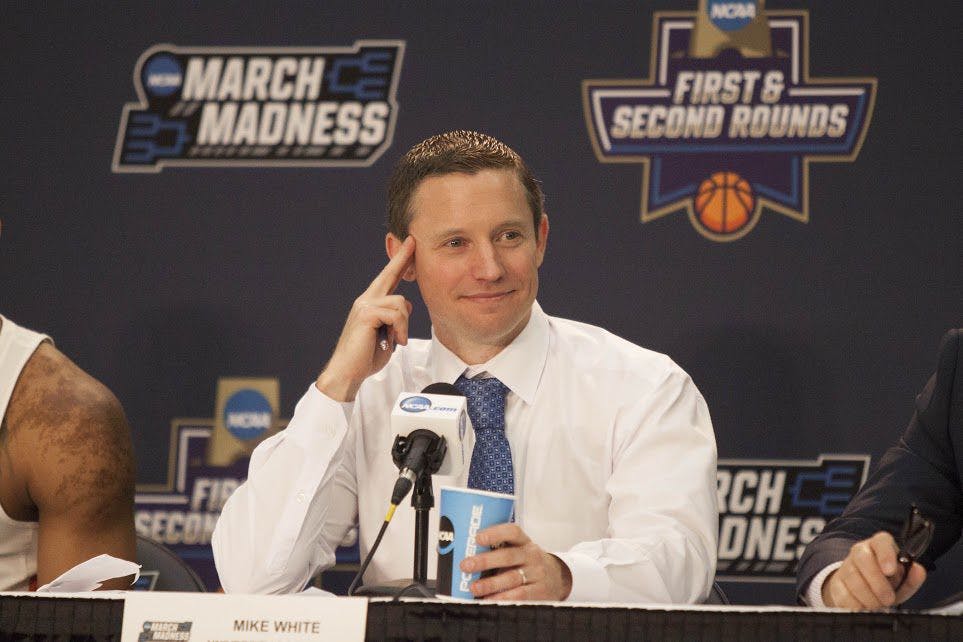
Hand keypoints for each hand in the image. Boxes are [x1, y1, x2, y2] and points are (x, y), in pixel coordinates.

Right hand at [316, 236, 415, 400]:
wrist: (348, 372)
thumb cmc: (365, 357)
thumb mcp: (387, 335)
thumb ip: (395, 319)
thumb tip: (405, 303)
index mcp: (370, 304)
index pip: (387, 279)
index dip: (399, 262)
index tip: (409, 245)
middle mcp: (366, 300)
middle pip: (389, 275)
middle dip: (402, 258)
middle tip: (413, 241)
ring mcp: (364, 305)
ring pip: (400, 303)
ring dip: (404, 325)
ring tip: (397, 340)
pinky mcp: (366, 314)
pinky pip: (395, 314)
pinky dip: (400, 329)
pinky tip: (394, 341)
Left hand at [460, 523, 572, 600]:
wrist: (558, 578)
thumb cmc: (527, 562)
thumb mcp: (518, 551)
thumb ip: (496, 550)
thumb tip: (454, 552)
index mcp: (524, 541)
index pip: (512, 531)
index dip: (495, 533)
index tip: (477, 537)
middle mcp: (531, 555)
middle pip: (508, 556)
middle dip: (485, 560)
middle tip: (466, 565)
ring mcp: (536, 574)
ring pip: (512, 578)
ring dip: (491, 584)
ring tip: (474, 588)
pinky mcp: (539, 592)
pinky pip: (520, 595)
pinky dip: (503, 598)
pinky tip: (489, 600)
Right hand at [822, 531, 926, 608]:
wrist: (860, 591)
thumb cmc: (884, 583)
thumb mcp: (900, 581)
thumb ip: (911, 577)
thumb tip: (918, 570)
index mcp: (879, 546)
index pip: (881, 541)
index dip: (885, 554)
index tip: (890, 570)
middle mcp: (860, 552)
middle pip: (863, 558)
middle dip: (877, 582)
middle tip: (888, 598)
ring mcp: (846, 566)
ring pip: (853, 577)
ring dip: (869, 596)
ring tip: (878, 605)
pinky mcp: (836, 582)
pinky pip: (843, 592)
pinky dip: (856, 604)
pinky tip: (864, 606)